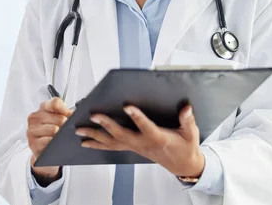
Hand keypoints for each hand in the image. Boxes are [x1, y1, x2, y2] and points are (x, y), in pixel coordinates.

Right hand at [27, 97, 72, 184]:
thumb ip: (67, 113)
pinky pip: (49, 141)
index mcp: (43, 107)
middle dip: (66, 125)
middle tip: (65, 130)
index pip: (55, 103)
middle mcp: (35, 117)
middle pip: (60, 118)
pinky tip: (55, 144)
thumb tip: (76, 115)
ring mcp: (32, 130)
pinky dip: (54, 143)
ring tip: (60, 137)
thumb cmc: (53, 130)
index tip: (68, 115)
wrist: (43, 148)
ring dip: (60, 135)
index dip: (65, 110)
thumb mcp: (59, 118)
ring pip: (55, 130)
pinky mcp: (33, 143)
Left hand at [75, 105, 204, 177]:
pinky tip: (86, 142)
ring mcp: (135, 147)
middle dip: (106, 125)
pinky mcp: (132, 148)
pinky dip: (98, 144)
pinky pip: (112, 147)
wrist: (183, 164)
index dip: (137, 116)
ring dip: (95, 137)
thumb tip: (186, 108)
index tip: (127, 106)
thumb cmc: (186, 146)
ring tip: (80, 131)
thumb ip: (187, 120)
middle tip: (94, 115)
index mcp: (158, 137)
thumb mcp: (191, 133)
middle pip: (121, 135)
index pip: (145, 126)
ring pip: (112, 143)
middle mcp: (143, 143)